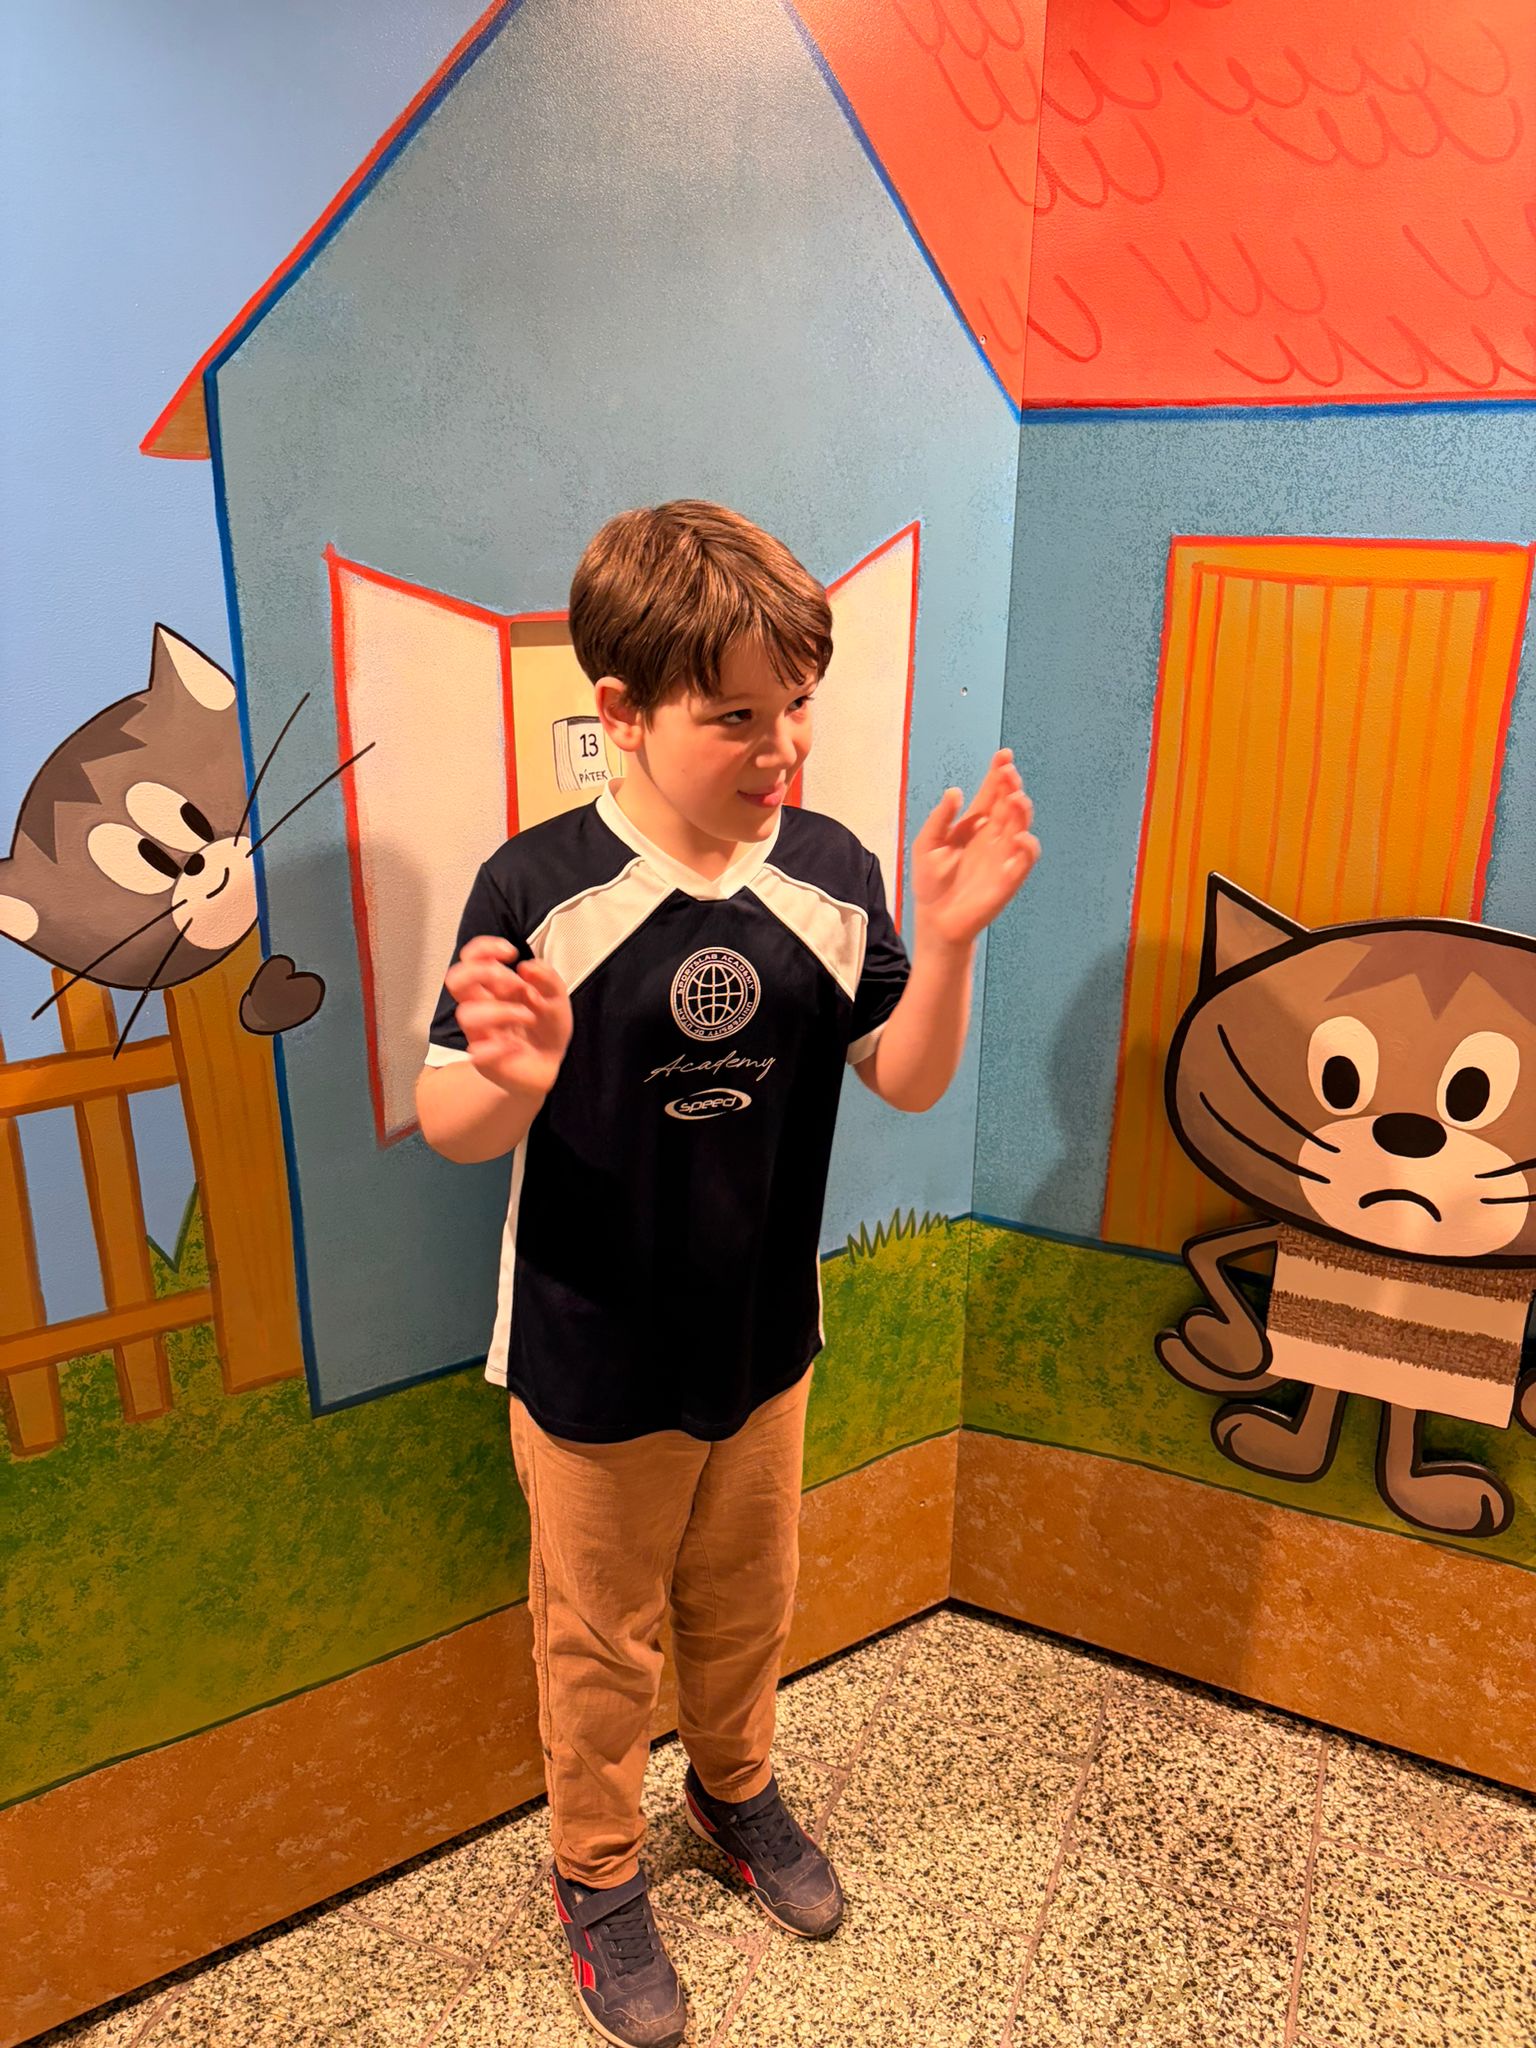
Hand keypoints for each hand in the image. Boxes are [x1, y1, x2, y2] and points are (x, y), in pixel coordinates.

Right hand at [445, 936, 572, 1098]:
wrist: (552, 1064)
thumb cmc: (547, 1027)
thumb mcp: (557, 998)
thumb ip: (547, 978)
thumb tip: (527, 967)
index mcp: (494, 988)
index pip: (470, 959)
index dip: (483, 949)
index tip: (510, 953)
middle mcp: (481, 1006)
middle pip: (455, 980)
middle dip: (480, 973)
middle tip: (513, 984)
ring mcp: (480, 1033)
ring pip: (466, 1014)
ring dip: (501, 1011)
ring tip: (529, 1017)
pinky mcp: (485, 1060)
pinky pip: (477, 1051)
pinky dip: (498, 1047)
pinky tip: (516, 1047)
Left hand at [910, 750, 1038, 946]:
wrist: (935, 918)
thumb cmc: (931, 881)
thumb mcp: (927, 844)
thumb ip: (939, 818)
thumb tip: (954, 791)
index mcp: (975, 825)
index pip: (992, 794)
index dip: (999, 774)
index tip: (1004, 756)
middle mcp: (993, 836)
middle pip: (1009, 805)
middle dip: (1012, 787)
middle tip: (1008, 774)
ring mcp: (1003, 855)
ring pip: (1021, 826)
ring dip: (1022, 811)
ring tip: (1015, 798)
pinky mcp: (1009, 878)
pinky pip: (1025, 859)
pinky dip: (1027, 847)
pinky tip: (1020, 837)